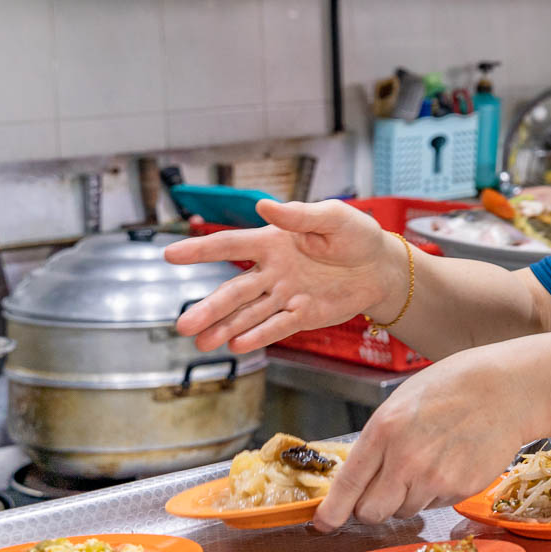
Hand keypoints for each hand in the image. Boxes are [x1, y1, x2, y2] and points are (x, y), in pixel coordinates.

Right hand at [165, 199, 406, 353]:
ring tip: (201, 343)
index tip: (169, 254)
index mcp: (272, 241)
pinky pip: (278, 326)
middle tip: (182, 325)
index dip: (200, 250)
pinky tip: (237, 345)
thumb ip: (299, 215)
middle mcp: (272, 271)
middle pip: (234, 291)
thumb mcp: (332, 217)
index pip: (231, 245)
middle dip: (209, 308)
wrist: (382, 266)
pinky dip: (259, 335)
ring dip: (225, 328)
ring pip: (249, 314)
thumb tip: (264, 206)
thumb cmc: (356, 235)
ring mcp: (285, 295)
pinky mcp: (303, 315)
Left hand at [314, 354, 532, 529]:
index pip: (347, 485)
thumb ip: (378, 440)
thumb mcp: (401, 403)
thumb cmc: (453, 388)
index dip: (331, 512)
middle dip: (371, 507)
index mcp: (384, 431)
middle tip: (384, 490)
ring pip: (404, 511)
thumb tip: (357, 477)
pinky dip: (437, 492)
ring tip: (430, 462)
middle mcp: (405, 460)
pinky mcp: (459, 490)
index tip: (323, 524)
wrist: (506, 389)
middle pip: (371, 512)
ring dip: (408, 497)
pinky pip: (435, 504)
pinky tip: (451, 462)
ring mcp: (434, 479)